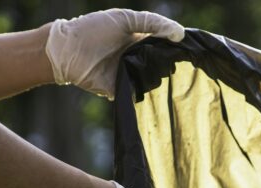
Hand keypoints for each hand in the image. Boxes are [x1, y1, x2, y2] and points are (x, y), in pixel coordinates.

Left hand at [44, 9, 184, 98]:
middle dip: (171, 66)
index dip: (178, 49)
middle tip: (177, 64)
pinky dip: (145, 93)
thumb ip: (153, 22)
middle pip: (164, 66)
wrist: (67, 50)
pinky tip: (150, 88)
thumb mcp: (125, 19)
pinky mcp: (121, 91)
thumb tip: (180, 34)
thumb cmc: (94, 29)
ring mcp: (131, 76)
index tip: (192, 51)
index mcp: (142, 42)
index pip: (167, 47)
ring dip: (157, 78)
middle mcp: (139, 60)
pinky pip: (139, 95)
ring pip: (154, 82)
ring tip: (158, 72)